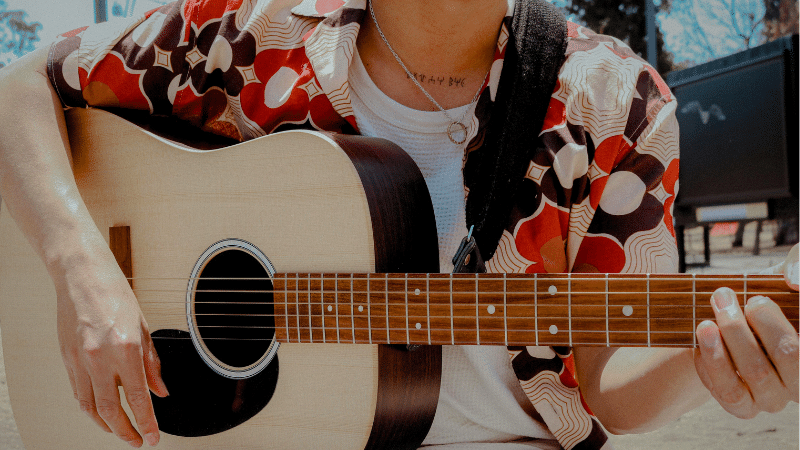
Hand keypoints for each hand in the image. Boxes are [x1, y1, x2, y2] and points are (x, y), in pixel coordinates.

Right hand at [56, 250, 167, 446]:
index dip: (147, 422)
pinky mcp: (66, 358)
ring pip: (90, 407)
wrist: (82, 275)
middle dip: (126, 432)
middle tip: (138, 441)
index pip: (138, 397)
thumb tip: (161, 390)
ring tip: (121, 431)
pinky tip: (102, 411)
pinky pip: (79, 392)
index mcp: (125, 347)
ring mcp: (80, 359)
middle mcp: (100, 357)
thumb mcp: (144, 327)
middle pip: (111, 410)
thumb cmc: (115, 294)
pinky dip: (91, 407)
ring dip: (107, 425)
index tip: (154, 437)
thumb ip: (152, 363)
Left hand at [694, 244, 798, 417]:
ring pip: (757, 374)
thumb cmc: (763, 297)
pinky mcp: (743, 407)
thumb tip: (794, 279)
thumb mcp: (781, 274)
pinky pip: (729, 391)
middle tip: (723, 296)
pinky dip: (713, 363)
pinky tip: (703, 339)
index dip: (780, 321)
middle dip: (755, 320)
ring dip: (729, 340)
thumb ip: (797, 264)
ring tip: (707, 319)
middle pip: (788, 354)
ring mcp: (774, 397)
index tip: (756, 299)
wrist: (726, 321)